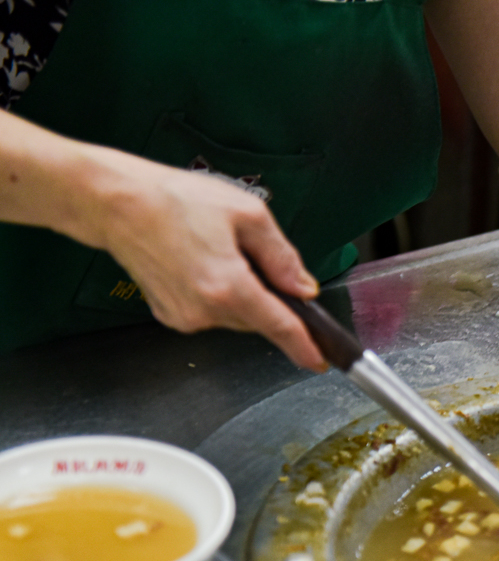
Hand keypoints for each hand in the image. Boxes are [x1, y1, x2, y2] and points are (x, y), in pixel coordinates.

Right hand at [81, 149, 325, 370]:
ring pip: (236, 318)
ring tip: (217, 252)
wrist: (116, 203)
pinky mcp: (171, 316)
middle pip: (259, 320)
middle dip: (269, 299)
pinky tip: (201, 264)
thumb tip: (304, 287)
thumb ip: (282, 257)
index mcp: (229, 286)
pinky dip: (218, 295)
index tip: (320, 360)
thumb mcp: (247, 214)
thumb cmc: (174, 200)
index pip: (281, 327)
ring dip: (242, 295)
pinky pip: (211, 313)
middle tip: (252, 258)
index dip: (305, 346)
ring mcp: (185, 317)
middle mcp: (206, 310)